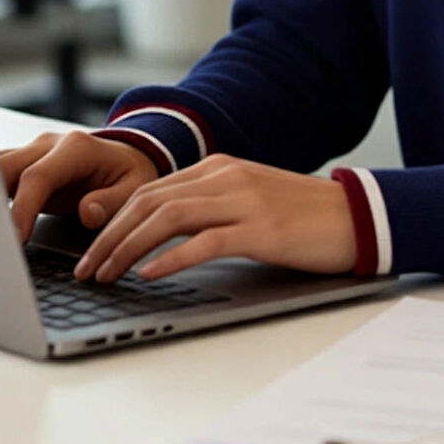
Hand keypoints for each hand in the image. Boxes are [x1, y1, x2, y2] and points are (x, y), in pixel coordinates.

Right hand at [0, 130, 160, 245]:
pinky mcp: (22, 165)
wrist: (125, 156)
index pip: (37, 177)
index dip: (22, 208)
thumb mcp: (135, 188)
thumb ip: (113, 202)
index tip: (15, 238)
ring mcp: (31, 153)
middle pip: (3, 167)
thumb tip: (88, 212)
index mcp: (76, 148)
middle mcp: (47, 145)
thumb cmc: (130, 173)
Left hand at [73, 154, 358, 282]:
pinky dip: (170, 258)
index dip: (111, 222)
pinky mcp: (262, 228)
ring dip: (127, 248)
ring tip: (107, 274)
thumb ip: (206, 209)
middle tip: (86, 269)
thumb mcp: (247, 202)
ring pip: (167, 218)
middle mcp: (226, 177)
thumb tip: (156, 235)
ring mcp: (244, 200)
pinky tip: (150, 275)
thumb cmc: (302, 217)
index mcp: (218, 168)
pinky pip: (204, 241)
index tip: (89, 251)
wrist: (357, 216)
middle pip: (148, 202)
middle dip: (108, 237)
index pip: (148, 190)